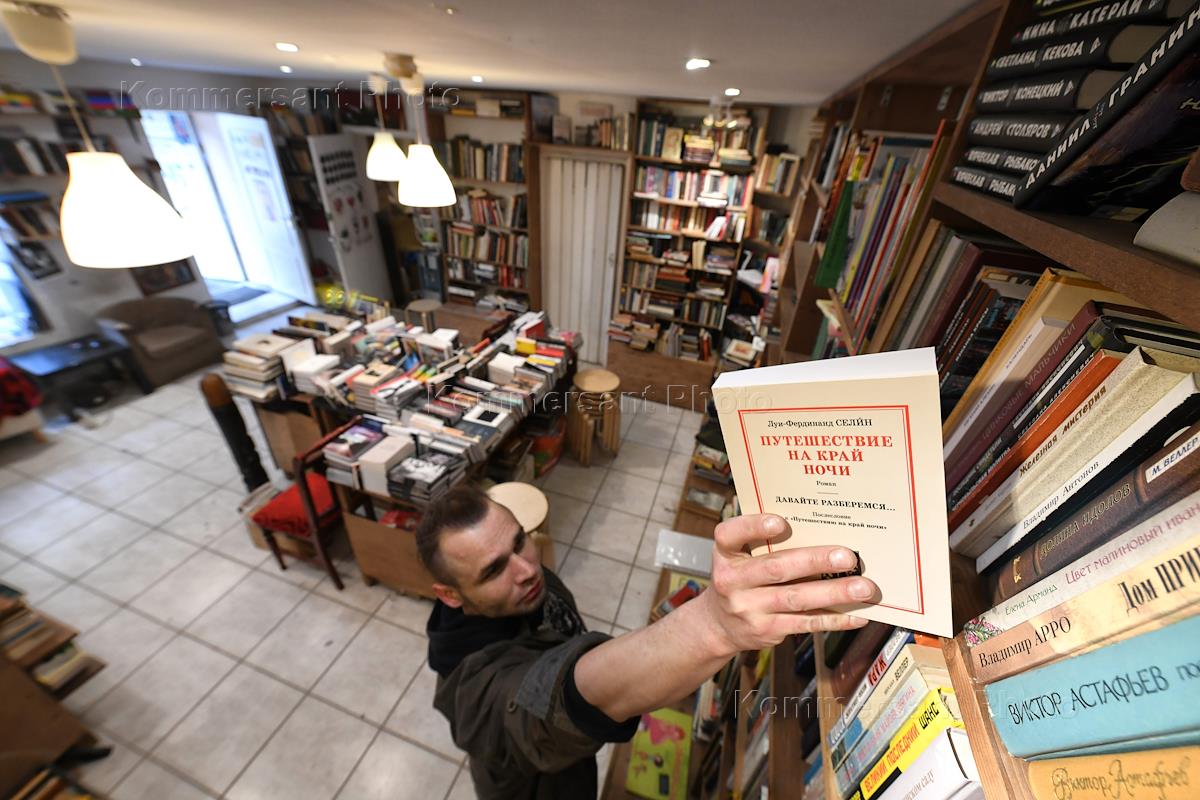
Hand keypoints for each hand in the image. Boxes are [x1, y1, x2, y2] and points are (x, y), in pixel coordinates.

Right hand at [698, 513, 876, 653]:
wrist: (719, 625)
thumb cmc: (739, 579)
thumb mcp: (738, 557)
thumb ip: (764, 543)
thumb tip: (821, 532)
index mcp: (725, 554)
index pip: (731, 534)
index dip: (755, 527)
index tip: (782, 522)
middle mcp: (732, 581)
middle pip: (776, 568)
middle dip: (815, 561)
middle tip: (847, 556)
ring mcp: (749, 608)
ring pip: (796, 598)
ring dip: (834, 593)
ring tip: (863, 588)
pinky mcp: (767, 630)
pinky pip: (805, 623)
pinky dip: (834, 619)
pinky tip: (857, 614)